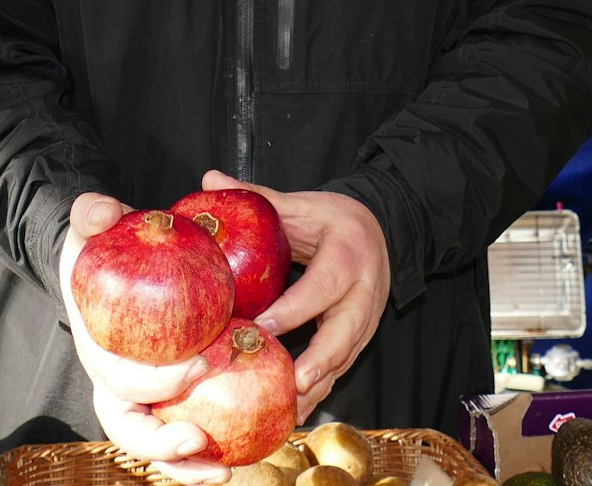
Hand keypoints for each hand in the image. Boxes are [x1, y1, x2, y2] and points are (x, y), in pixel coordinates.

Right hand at [58, 193, 230, 484]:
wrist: (112, 266)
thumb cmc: (106, 247)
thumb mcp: (96, 224)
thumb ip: (93, 213)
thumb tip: (98, 210)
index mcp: (98, 349)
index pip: (119, 378)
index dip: (154, 380)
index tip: (198, 366)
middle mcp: (114, 384)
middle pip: (130, 429)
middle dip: (162, 443)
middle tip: (200, 437)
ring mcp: (141, 399)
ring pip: (156, 447)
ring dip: (186, 468)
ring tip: (225, 470)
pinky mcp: (167, 401)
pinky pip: (184, 435)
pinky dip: (205, 454)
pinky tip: (241, 455)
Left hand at [200, 170, 390, 423]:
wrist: (382, 228)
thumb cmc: (331, 219)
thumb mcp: (300, 204)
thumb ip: (258, 197)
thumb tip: (209, 181)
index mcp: (347, 254)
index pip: (322, 285)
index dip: (296, 309)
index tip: (264, 326)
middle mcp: (364, 290)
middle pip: (346, 331)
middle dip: (320, 360)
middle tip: (293, 383)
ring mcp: (368, 316)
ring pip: (347, 356)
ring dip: (321, 384)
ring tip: (291, 408)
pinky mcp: (363, 335)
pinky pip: (344, 366)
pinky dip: (323, 389)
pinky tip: (297, 410)